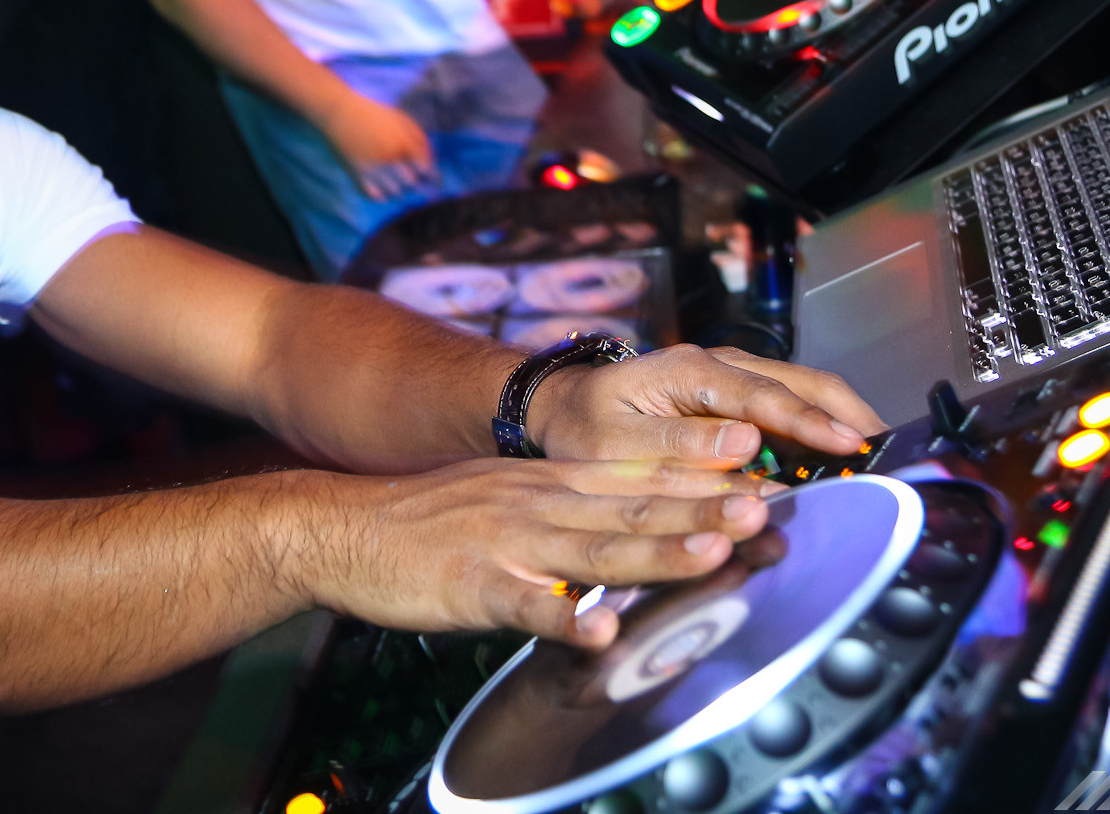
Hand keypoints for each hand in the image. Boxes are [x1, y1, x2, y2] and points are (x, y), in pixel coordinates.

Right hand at [292, 459, 781, 647]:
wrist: (345, 529)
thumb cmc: (430, 522)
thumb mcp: (509, 496)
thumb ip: (570, 507)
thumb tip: (635, 515)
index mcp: (551, 484)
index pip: (639, 478)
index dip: (700, 480)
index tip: (759, 478)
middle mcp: (540, 504)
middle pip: (633, 509)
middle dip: (702, 509)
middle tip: (763, 507)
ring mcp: (509, 543)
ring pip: (595, 550)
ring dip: (658, 552)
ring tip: (713, 553)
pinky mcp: (474, 586)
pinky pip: (526, 606)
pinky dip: (564, 619)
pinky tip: (598, 631)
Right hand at [316, 91, 435, 200]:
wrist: (338, 113)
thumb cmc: (373, 114)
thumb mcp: (402, 120)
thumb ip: (420, 141)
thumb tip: (430, 164)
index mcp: (402, 142)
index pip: (425, 169)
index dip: (429, 173)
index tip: (427, 173)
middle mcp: (388, 158)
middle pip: (411, 184)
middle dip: (414, 181)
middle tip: (411, 175)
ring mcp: (372, 169)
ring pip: (394, 193)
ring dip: (398, 189)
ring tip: (395, 179)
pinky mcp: (357, 176)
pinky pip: (376, 196)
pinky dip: (382, 195)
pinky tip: (381, 184)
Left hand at [527, 344, 887, 466]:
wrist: (563, 407)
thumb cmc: (585, 428)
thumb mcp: (616, 444)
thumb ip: (679, 446)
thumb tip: (746, 444)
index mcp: (690, 371)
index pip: (764, 394)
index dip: (810, 423)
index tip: (850, 448)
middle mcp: (718, 365)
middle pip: (801, 381)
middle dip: (848, 415)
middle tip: (889, 454)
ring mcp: (730, 377)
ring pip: (803, 388)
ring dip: (841, 419)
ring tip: (879, 456)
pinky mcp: (734, 396)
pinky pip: (788, 404)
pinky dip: (820, 427)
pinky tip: (841, 458)